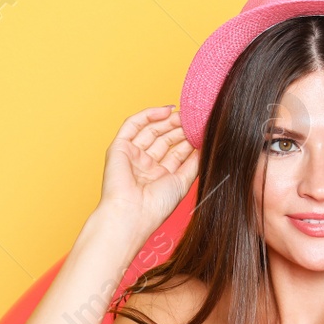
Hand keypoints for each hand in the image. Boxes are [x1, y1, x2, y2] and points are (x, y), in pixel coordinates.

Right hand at [97, 105, 198, 238]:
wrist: (132, 213)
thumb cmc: (156, 206)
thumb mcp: (182, 182)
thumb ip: (193, 164)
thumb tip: (204, 146)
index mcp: (159, 176)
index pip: (175, 152)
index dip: (188, 140)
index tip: (202, 130)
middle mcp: (145, 165)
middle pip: (163, 139)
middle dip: (179, 128)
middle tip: (194, 118)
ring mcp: (131, 156)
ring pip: (150, 130)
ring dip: (167, 121)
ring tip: (184, 114)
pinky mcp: (119, 148)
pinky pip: (132, 125)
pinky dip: (148, 115)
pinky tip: (166, 111)